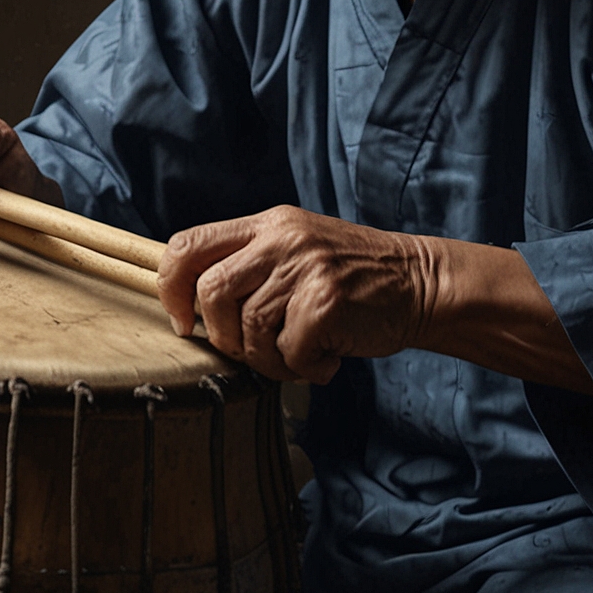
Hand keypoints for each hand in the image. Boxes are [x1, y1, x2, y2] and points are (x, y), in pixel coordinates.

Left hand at [158, 205, 592, 394]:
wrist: (421, 282)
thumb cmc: (354, 279)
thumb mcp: (297, 252)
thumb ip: (252, 267)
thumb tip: (194, 309)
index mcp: (267, 224)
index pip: (188, 245)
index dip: (171, 287)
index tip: (183, 320)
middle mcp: (281, 238)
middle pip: (211, 292)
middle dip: (221, 335)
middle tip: (253, 351)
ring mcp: (305, 266)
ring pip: (249, 330)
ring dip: (271, 360)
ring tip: (301, 356)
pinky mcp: (328, 299)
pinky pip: (289, 350)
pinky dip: (304, 368)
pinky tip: (326, 359)